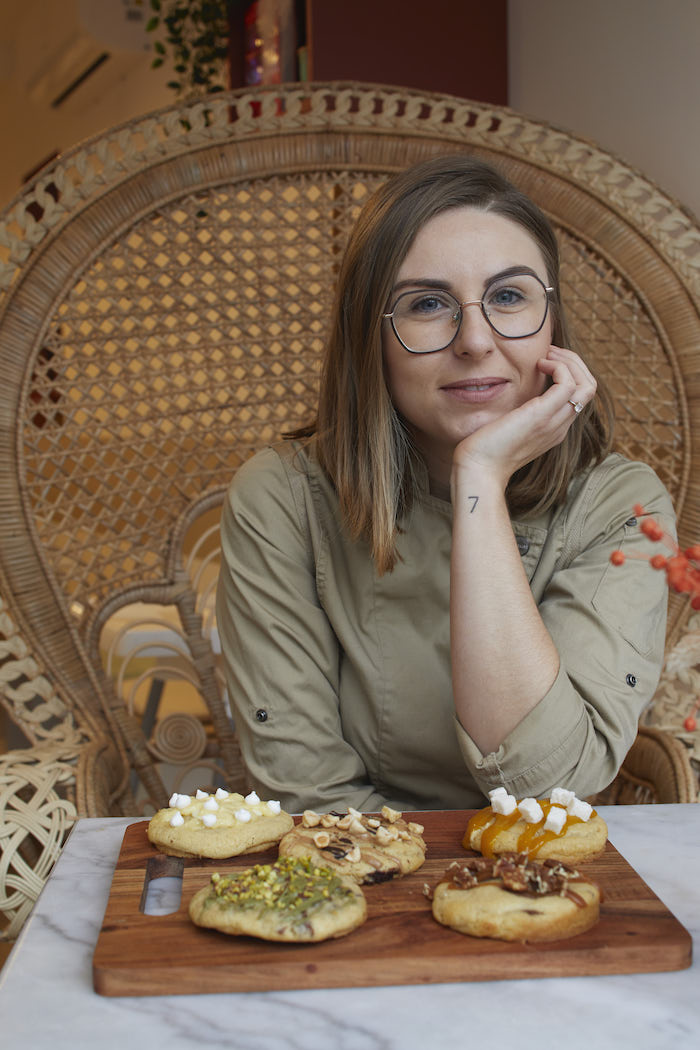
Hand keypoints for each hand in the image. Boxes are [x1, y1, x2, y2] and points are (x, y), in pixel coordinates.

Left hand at [452, 345, 595, 487]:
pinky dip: (559, 367)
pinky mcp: (542, 415)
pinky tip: (538, 364)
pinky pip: (568, 384)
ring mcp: (554, 422)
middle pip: (589, 387)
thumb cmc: (485, 448)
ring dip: (569, 362)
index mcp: (554, 428)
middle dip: (573, 362)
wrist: (479, 469)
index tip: (545, 359)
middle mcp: (560, 426)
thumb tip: (511, 388)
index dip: (569, 371)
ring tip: (546, 355)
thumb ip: (518, 410)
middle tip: (549, 351)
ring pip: (587, 385)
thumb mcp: (508, 424)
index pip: (579, 395)